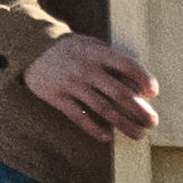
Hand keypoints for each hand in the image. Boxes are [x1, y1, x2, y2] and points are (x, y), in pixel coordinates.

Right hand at [33, 32, 164, 140]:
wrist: (31, 47)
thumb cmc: (70, 49)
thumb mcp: (92, 46)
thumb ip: (112, 61)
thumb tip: (137, 85)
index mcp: (97, 53)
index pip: (128, 66)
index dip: (143, 80)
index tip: (151, 92)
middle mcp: (86, 69)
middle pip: (119, 93)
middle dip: (139, 110)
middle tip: (151, 122)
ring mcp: (71, 84)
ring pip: (103, 109)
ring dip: (124, 124)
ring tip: (137, 134)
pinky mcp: (57, 97)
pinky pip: (79, 117)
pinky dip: (95, 128)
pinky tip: (107, 136)